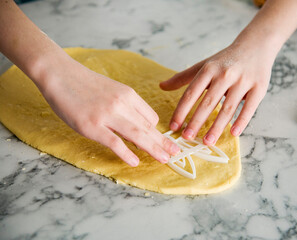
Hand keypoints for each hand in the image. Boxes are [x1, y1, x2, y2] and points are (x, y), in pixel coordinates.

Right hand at [37, 55, 179, 166]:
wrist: (60, 74)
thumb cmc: (85, 84)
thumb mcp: (112, 89)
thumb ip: (126, 106)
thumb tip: (138, 126)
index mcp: (128, 94)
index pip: (150, 116)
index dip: (156, 131)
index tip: (160, 141)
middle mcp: (122, 104)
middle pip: (148, 127)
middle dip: (164, 142)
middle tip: (176, 153)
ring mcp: (107, 115)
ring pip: (137, 135)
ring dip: (153, 149)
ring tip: (165, 159)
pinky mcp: (92, 126)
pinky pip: (115, 143)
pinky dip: (127, 154)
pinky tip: (135, 161)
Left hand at [160, 40, 273, 145]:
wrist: (256, 45)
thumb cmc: (225, 60)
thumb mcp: (204, 65)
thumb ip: (183, 77)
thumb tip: (161, 86)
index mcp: (208, 69)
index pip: (191, 93)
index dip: (181, 111)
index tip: (173, 127)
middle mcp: (225, 75)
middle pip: (208, 103)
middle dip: (196, 122)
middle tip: (187, 138)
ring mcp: (243, 81)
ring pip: (227, 108)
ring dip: (217, 127)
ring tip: (207, 141)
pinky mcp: (259, 88)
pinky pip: (249, 108)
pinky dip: (241, 122)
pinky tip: (233, 134)